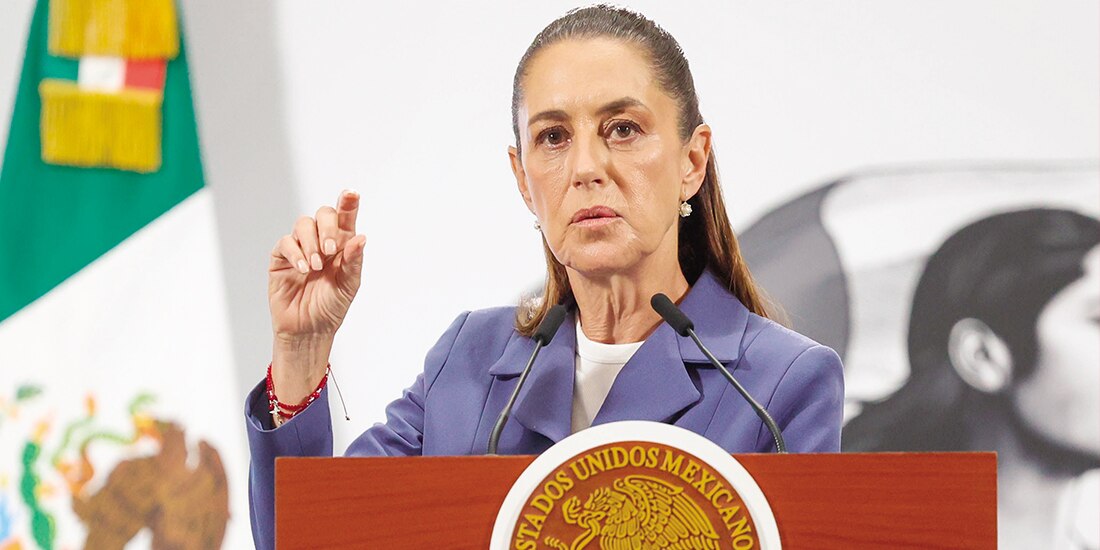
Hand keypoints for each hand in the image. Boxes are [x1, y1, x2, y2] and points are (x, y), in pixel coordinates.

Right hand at [268, 190, 365, 401]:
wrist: (309, 330)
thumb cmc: (331, 307)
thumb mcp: (349, 285)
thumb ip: (354, 261)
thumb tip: (361, 238)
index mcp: (342, 246)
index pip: (345, 219)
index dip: (348, 203)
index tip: (351, 194)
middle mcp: (321, 242)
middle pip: (323, 215)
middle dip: (327, 227)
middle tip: (330, 250)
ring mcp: (301, 248)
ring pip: (303, 225)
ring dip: (311, 242)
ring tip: (316, 266)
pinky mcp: (282, 258)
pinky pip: (285, 243)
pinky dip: (295, 253)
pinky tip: (303, 269)